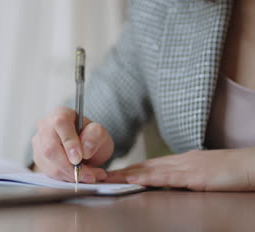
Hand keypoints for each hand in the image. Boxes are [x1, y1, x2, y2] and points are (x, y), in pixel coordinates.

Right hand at [32, 106, 113, 182]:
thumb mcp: (100, 134)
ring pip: (48, 163)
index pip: (60, 124)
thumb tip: (84, 151)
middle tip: (89, 176)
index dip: (69, 143)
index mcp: (61, 113)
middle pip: (50, 147)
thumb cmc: (91, 137)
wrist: (84, 147)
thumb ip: (95, 136)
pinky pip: (48, 172)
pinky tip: (78, 177)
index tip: (80, 159)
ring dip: (70, 175)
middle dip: (69, 166)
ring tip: (89, 177)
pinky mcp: (38, 157)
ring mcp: (39, 142)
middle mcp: (45, 126)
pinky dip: (65, 178)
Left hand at [105, 148, 254, 190]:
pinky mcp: (194, 176)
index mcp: (182, 161)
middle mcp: (180, 161)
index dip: (131, 169)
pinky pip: (166, 177)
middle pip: (146, 166)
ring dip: (128, 174)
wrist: (250, 165)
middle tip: (103, 174)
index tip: (115, 173)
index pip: (151, 165)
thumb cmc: (231, 171)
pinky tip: (133, 180)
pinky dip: (147, 178)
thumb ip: (185, 177)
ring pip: (150, 170)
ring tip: (109, 177)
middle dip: (123, 171)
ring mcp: (186, 167)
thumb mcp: (203, 174)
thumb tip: (170, 183)